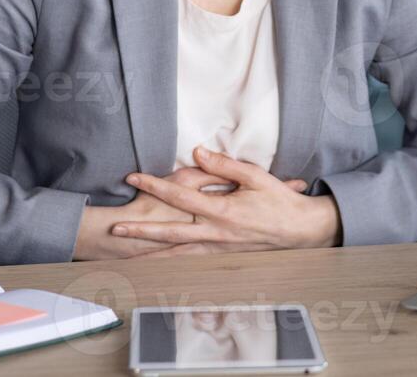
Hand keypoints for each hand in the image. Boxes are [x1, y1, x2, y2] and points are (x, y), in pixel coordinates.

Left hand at [71, 164, 307, 260]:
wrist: (300, 230)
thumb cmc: (279, 201)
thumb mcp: (255, 176)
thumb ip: (223, 165)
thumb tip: (197, 152)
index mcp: (222, 211)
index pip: (180, 197)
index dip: (154, 186)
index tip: (134, 178)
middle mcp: (216, 233)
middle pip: (170, 233)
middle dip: (140, 232)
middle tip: (116, 230)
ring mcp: (218, 248)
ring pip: (177, 253)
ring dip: (151, 254)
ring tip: (127, 256)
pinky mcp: (222, 255)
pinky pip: (191, 259)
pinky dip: (172, 263)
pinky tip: (159, 264)